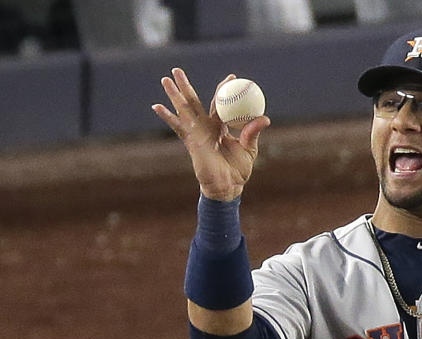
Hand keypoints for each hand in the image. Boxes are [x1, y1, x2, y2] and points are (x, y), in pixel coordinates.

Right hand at [152, 68, 270, 200]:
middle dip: (186, 86)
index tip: (232, 77)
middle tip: (177, 69)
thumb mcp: (249, 149)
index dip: (224, 90)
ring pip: (184, 110)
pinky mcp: (192, 142)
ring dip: (174, 94)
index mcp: (220, 127)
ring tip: (165, 79)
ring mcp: (197, 133)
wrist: (228, 186)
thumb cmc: (239, 170)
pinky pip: (178, 127)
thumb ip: (253, 133)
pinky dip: (168, 117)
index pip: (220, 104)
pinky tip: (157, 107)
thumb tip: (265, 118)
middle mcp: (206, 127)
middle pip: (194, 102)